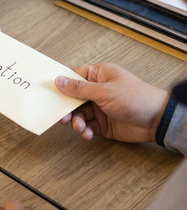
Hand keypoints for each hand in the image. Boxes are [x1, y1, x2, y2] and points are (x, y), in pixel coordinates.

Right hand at [55, 63, 169, 142]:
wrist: (157, 120)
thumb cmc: (137, 98)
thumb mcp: (104, 91)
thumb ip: (80, 88)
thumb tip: (60, 81)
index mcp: (99, 75)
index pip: (74, 77)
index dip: (62, 85)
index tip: (51, 93)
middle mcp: (98, 90)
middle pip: (73, 98)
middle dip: (67, 109)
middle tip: (63, 117)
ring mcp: (100, 107)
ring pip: (79, 114)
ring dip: (77, 122)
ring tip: (80, 127)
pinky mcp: (103, 123)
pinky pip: (88, 126)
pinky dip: (85, 131)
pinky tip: (88, 133)